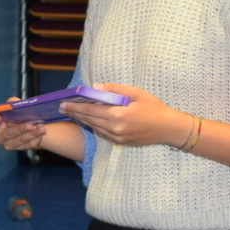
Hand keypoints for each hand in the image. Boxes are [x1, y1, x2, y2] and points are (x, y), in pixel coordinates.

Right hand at [0, 101, 48, 151]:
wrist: (29, 123)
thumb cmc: (18, 114)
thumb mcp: (14, 106)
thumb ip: (13, 103)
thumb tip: (14, 103)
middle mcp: (0, 136)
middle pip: (8, 134)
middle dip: (20, 129)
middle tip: (30, 125)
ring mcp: (10, 144)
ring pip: (21, 140)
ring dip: (32, 134)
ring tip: (41, 128)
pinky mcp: (21, 148)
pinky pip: (29, 144)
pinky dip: (36, 138)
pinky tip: (41, 132)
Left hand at [62, 83, 183, 147]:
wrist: (168, 128)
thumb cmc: (154, 107)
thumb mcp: (136, 92)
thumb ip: (114, 90)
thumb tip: (95, 87)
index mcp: (118, 114)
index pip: (90, 110)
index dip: (75, 106)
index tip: (63, 103)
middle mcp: (115, 128)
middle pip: (89, 120)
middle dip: (75, 113)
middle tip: (62, 108)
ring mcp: (118, 137)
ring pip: (94, 127)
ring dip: (82, 120)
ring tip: (72, 113)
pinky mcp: (121, 142)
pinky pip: (103, 133)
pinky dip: (94, 126)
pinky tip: (89, 120)